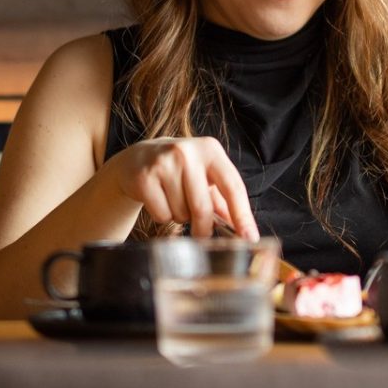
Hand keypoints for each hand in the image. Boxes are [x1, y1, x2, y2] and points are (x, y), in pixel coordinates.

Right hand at [106, 137, 258, 239]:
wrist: (137, 159)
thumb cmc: (179, 170)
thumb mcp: (204, 175)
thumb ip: (224, 200)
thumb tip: (243, 230)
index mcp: (210, 149)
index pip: (233, 186)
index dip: (242, 215)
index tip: (250, 238)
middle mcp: (187, 152)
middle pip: (203, 208)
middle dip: (204, 229)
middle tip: (202, 235)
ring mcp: (164, 163)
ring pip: (181, 214)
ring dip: (180, 217)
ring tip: (173, 200)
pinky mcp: (145, 177)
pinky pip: (162, 215)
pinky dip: (162, 216)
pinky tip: (158, 199)